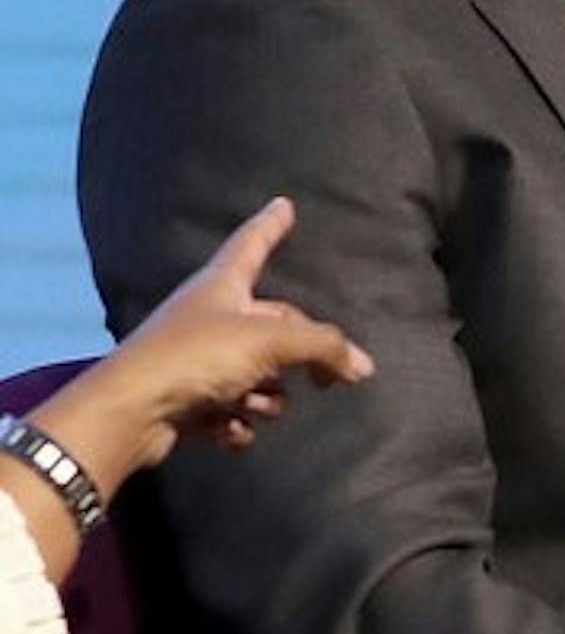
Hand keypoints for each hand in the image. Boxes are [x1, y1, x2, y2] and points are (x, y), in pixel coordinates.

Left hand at [43, 197, 372, 489]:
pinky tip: (231, 428)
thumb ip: (323, 347)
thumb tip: (364, 366)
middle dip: (301, 354)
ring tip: (256, 404)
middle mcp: (211, 316)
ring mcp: (198, 359)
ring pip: (257, 373)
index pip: (252, 244)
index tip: (284, 204)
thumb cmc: (198, 355)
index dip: (271, 226)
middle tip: (332, 379)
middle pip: (274, 325)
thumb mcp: (271, 341)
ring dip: (267, 395)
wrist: (130, 411)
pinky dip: (238, 421)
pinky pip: (232, 408)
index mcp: (223, 286)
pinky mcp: (189, 400)